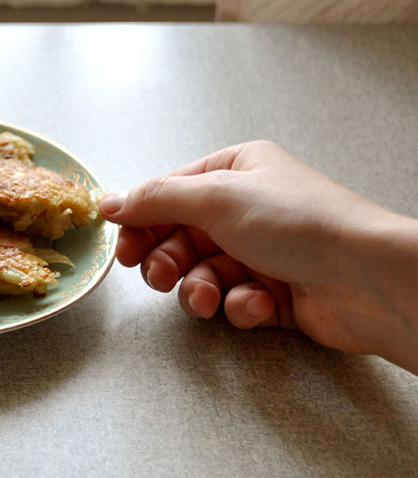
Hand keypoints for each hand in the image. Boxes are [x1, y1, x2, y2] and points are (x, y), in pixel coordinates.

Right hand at [99, 140, 417, 371]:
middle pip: (179, 239)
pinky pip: (233, 301)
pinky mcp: (273, 293)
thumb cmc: (301, 224)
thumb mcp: (215, 196)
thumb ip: (155, 199)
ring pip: (201, 276)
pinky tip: (259, 303)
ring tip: (211, 297)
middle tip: (161, 277)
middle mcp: (247, 209)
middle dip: (168, 263)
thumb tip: (109, 201)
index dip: (142, 223)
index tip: (124, 249)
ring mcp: (261, 252)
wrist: (367, 279)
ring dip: (200, 290)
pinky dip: (239, 306)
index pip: (170, 195)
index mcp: (237, 171)